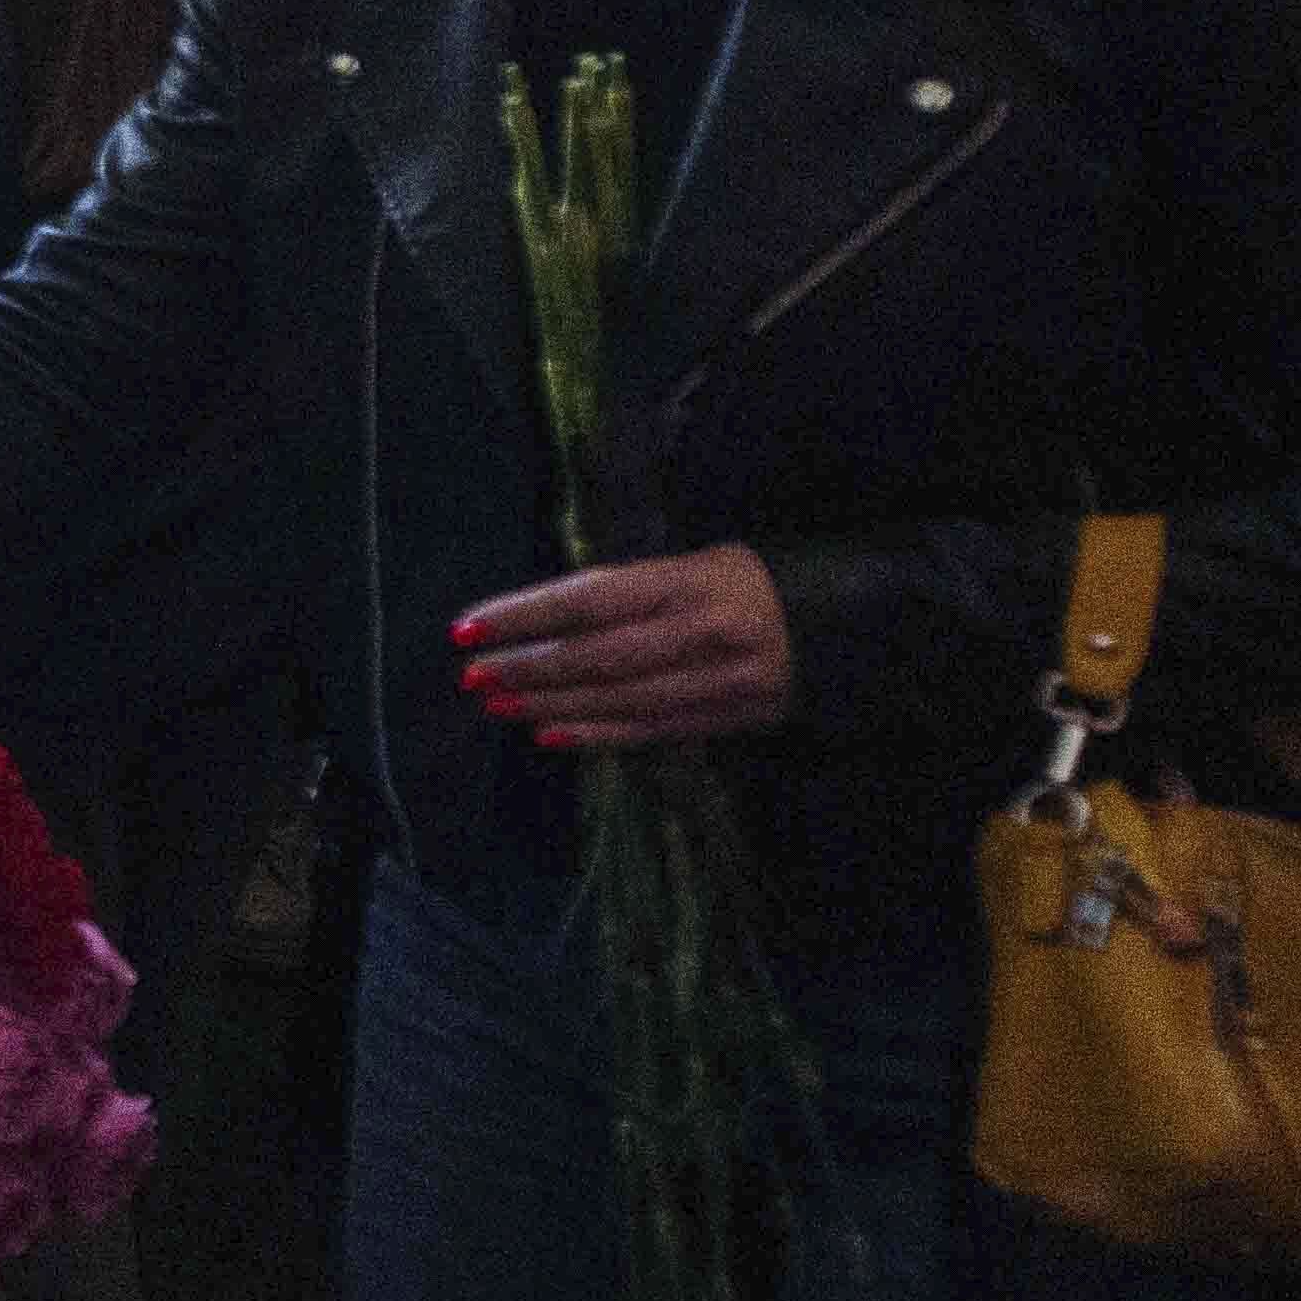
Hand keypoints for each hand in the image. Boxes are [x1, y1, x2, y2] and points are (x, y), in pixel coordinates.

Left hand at [460, 547, 791, 749]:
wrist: (832, 624)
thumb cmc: (740, 584)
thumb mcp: (690, 565)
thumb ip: (626, 590)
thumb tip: (538, 618)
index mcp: (687, 583)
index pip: (588, 601)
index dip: (524, 616)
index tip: (468, 628)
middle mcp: (704, 633)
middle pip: (598, 656)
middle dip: (528, 668)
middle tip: (472, 675)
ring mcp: (719, 681)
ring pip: (618, 699)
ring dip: (549, 705)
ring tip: (496, 704)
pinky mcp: (731, 719)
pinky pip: (650, 730)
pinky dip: (595, 735)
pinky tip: (547, 733)